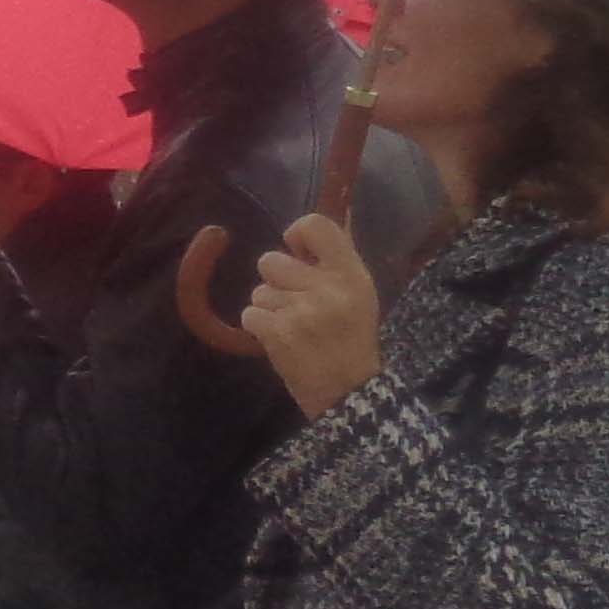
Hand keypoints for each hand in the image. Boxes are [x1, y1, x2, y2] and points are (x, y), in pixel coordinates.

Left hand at [239, 212, 384, 418]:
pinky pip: (250, 314)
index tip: (298, 252)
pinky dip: (260, 327)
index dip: (297, 233)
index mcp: (351, 274)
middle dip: (277, 282)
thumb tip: (315, 218)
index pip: (315, 226)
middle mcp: (326, 288)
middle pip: (270, 261)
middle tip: (298, 303)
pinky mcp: (277, 333)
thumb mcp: (359, 293)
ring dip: (270, 308)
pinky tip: (282, 339)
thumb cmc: (351, 338)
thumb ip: (335, 259)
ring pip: (259, 291)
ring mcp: (300, 311)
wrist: (349, 390)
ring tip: (295, 326)